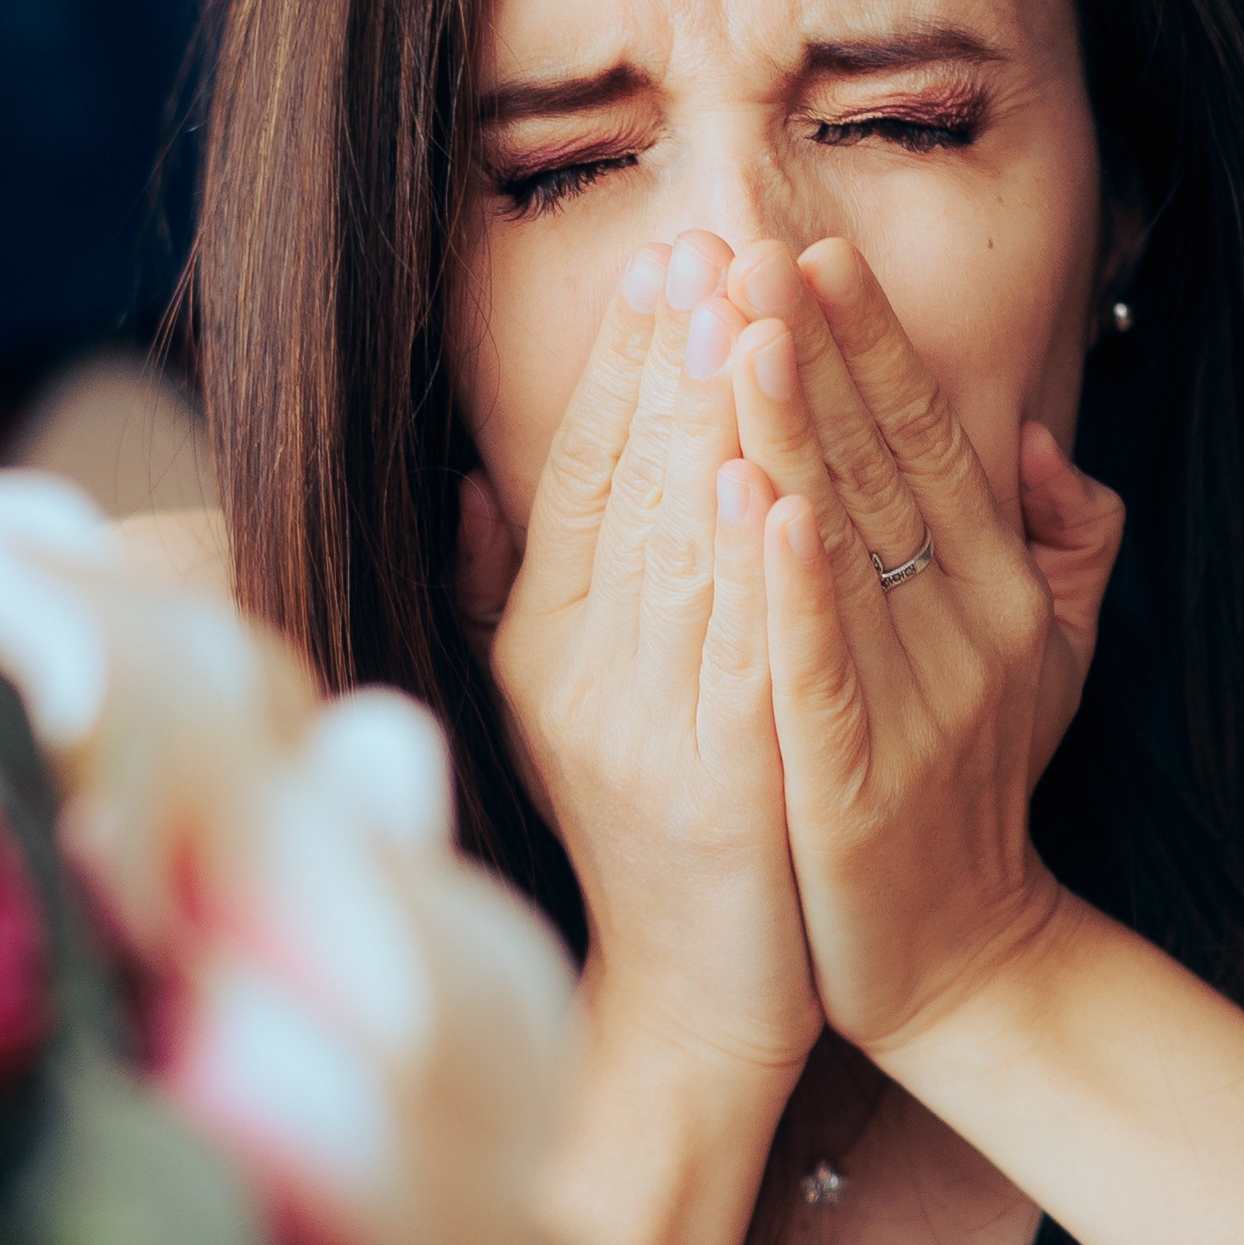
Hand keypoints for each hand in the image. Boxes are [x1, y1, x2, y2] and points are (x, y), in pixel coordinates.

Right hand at [467, 235, 816, 1088]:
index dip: (619, 365)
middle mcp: (576, 675)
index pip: (579, 474)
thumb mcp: (567, 710)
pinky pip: (732, 653)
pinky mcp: (713, 788)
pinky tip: (765, 482)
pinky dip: (747, 565)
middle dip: (670, 358)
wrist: (695, 1004)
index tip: (661, 260)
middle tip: (708, 239)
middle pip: (626, 488)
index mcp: (545, 644)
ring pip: (677, 549)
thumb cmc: (655, 841)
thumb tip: (478, 488)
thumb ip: (520, 595)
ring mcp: (640, 731)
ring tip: (741, 316)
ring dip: (710, 425)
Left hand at [707, 235, 1126, 1053]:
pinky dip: (787, 583)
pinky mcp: (857, 782)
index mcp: (1000, 588)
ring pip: (843, 544)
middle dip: (818, 350)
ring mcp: (918, 706)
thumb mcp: (1050, 657)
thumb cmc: (978, 793)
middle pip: (883, 465)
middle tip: (752, 242)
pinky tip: (749, 503)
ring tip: (740, 332)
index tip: (809, 249)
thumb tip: (1046, 438)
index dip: (873, 343)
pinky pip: (817, 663)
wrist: (966, 962)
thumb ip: (1065, 541)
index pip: (930, 439)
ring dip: (793, 431)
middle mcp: (969, 631)